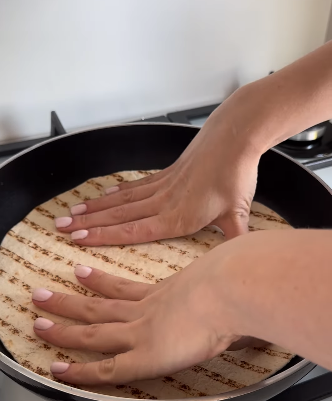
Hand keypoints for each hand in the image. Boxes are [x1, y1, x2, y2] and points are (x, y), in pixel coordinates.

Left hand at [32, 244, 250, 384]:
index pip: (123, 289)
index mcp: (164, 293)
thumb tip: (245, 312)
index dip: (100, 282)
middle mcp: (146, 311)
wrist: (231, 288)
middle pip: (98, 307)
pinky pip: (106, 369)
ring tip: (38, 320)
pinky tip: (60, 371)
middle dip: (68, 302)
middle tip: (42, 295)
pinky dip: (81, 372)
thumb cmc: (235, 283)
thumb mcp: (227, 282)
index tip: (81, 272)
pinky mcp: (144, 357)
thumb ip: (227, 298)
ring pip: (93, 331)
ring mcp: (142, 333)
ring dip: (63, 327)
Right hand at [55, 88, 260, 245]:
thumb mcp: (237, 213)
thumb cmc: (235, 176)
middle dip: (88, 223)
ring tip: (72, 212)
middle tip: (61, 227)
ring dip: (96, 207)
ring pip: (122, 200)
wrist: (234, 137)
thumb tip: (241, 264)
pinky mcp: (166, 173)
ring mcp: (162, 187)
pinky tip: (104, 195)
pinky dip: (117, 192)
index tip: (79, 239)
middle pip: (119, 215)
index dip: (104, 236)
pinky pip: (135, 186)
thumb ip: (234, 240)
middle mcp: (163, 203)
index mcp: (177, 218)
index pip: (133, 231)